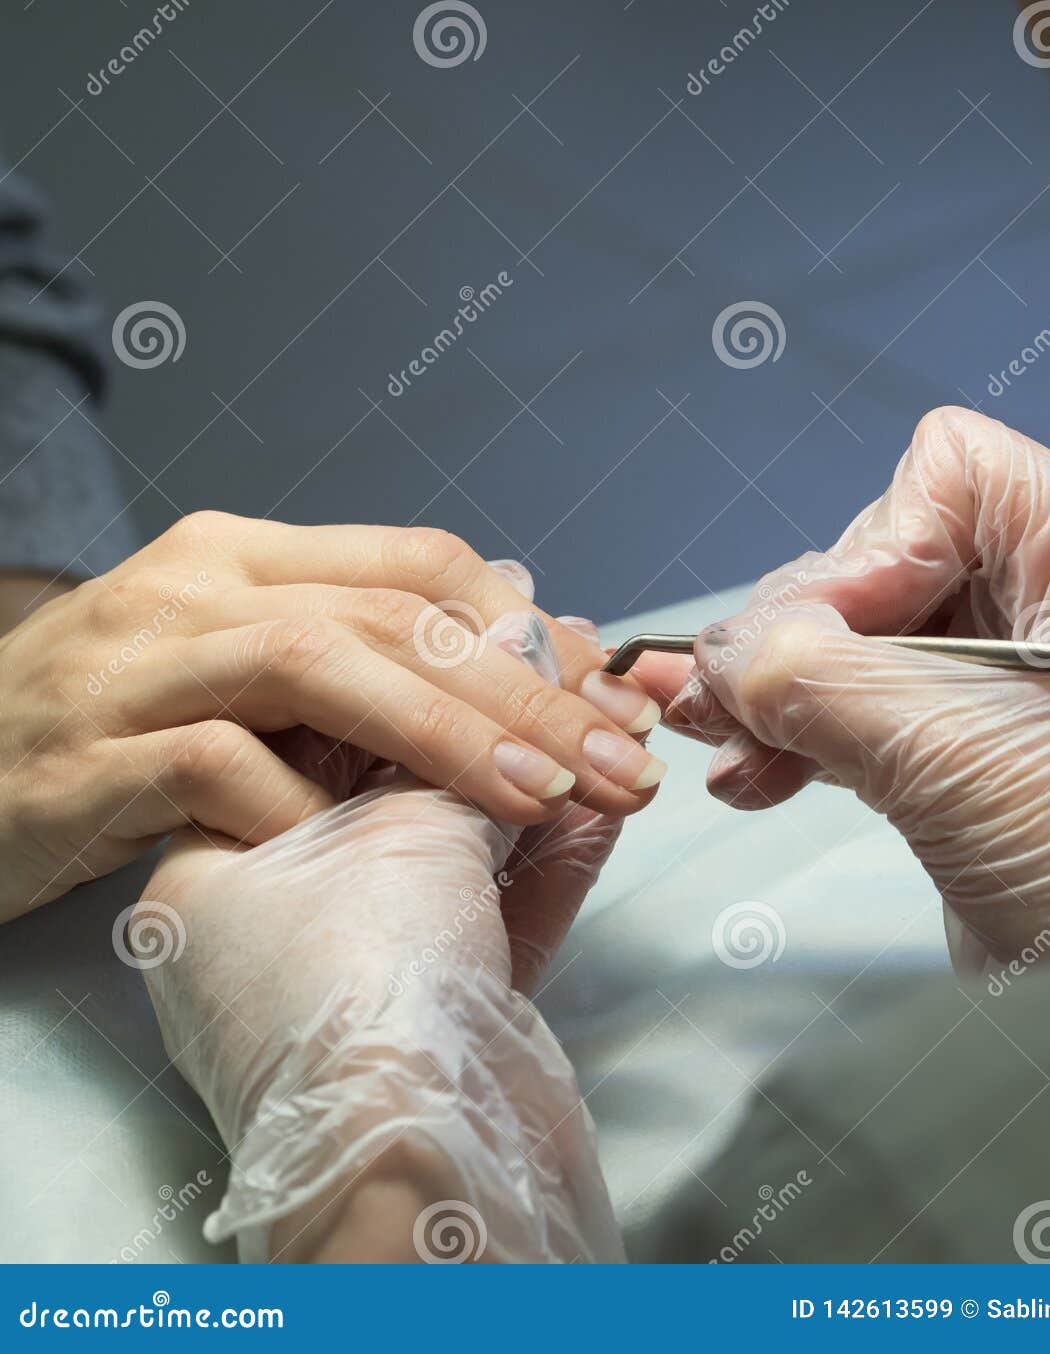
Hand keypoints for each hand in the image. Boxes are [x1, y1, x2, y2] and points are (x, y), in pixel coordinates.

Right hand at [0, 510, 663, 922]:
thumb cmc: (116, 725)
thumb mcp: (239, 665)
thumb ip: (357, 652)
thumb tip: (517, 654)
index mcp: (246, 553)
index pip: (419, 563)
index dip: (528, 627)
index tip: (609, 698)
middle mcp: (196, 585)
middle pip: (394, 612)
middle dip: (523, 686)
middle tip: (616, 759)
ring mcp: (138, 664)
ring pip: (318, 663)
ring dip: (444, 732)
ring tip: (540, 794)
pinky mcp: (87, 757)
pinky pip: (214, 762)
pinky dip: (296, 800)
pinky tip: (353, 842)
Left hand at [137, 618, 622, 1264]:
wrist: (417, 1163)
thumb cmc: (363, 977)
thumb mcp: (401, 825)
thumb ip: (463, 730)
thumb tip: (517, 632)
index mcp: (221, 862)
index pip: (317, 726)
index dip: (413, 663)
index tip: (490, 619)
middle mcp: (280, 915)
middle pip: (405, 783)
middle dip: (503, 715)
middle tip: (578, 654)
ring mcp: (365, 970)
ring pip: (470, 842)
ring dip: (550, 773)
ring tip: (616, 705)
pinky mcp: (444, 1013)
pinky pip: (501, 905)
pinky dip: (560, 850)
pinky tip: (615, 793)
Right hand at [638, 408, 1049, 967]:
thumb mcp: (954, 753)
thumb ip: (816, 678)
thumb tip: (718, 651)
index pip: (956, 472)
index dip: (876, 539)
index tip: (831, 629)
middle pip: (884, 558)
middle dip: (795, 630)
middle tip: (730, 695)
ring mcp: (1008, 687)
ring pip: (859, 638)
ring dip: (777, 687)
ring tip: (717, 736)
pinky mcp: (969, 754)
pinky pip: (862, 707)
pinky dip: (798, 732)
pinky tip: (749, 772)